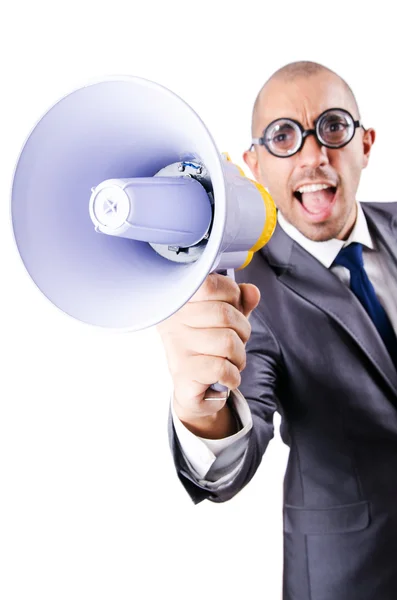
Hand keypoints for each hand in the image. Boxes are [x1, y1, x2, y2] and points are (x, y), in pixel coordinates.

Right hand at [157, 273, 259, 427]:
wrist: (193, 391)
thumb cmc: (209, 350)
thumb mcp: (227, 321)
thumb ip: (240, 303)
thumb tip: (252, 292)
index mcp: (182, 302)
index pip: (210, 284)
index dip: (232, 294)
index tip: (233, 307)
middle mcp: (174, 322)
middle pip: (224, 314)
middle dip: (242, 331)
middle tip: (236, 342)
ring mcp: (176, 347)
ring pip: (227, 342)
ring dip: (239, 356)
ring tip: (230, 361)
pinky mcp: (183, 373)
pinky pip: (221, 368)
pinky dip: (232, 376)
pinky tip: (225, 377)